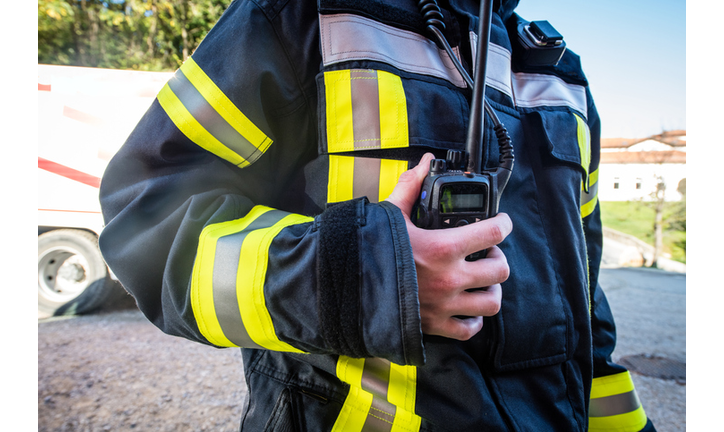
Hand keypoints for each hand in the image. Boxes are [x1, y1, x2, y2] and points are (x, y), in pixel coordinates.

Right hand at [386, 153, 511, 339]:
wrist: (348, 288)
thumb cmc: (369, 251)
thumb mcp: (390, 214)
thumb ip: (410, 187)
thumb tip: (424, 163)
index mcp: (443, 248)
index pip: (494, 232)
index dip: (504, 224)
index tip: (502, 222)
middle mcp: (450, 278)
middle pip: (500, 270)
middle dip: (498, 259)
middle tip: (487, 253)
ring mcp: (445, 304)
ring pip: (492, 302)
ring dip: (491, 290)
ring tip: (481, 282)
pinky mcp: (435, 325)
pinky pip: (469, 329)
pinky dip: (473, 320)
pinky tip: (466, 308)